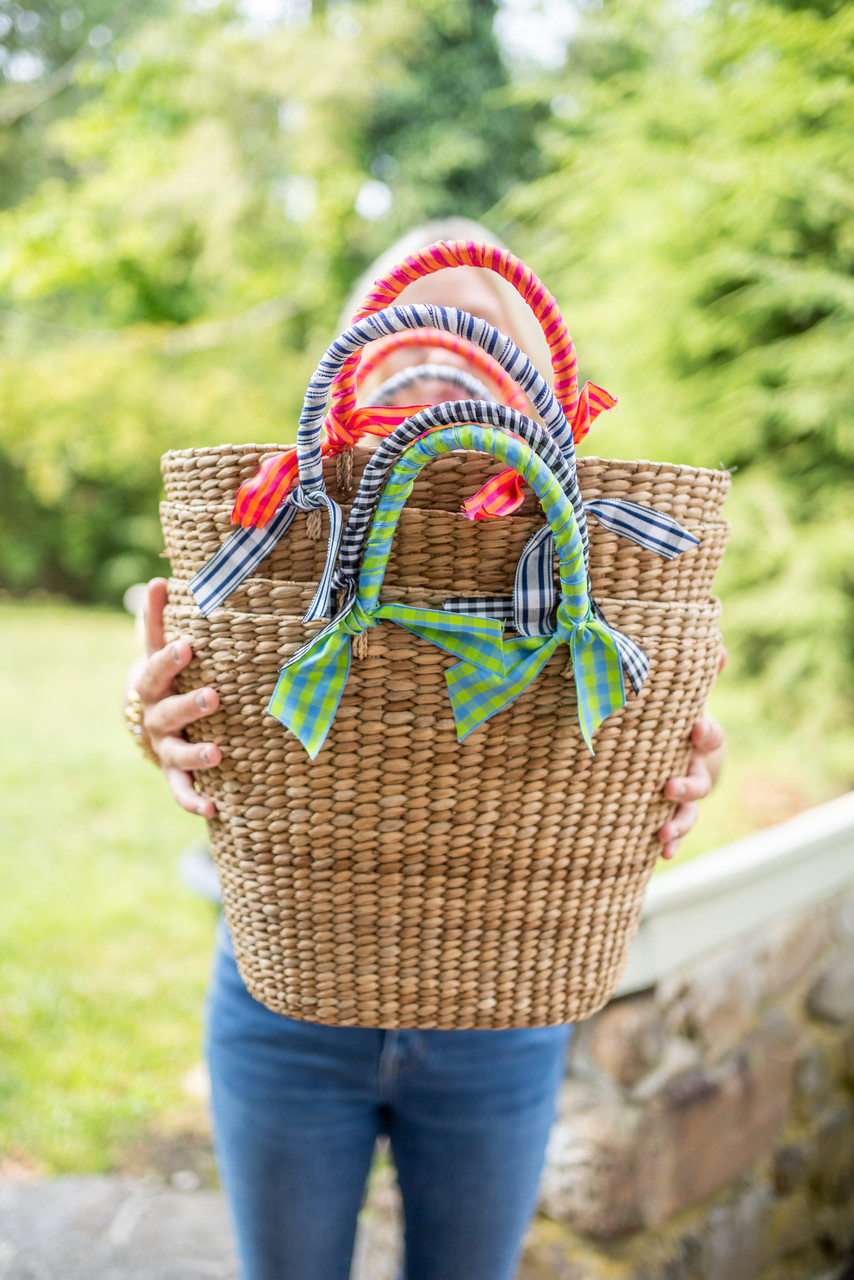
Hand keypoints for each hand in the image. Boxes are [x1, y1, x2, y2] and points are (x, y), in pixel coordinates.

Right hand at [126, 578, 219, 817]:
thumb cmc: (164, 676)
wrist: (144, 720)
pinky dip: (194, 801)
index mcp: (152, 681)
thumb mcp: (159, 647)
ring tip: (219, 752)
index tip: (188, 645)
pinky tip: (214, 809)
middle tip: (216, 696)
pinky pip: (180, 789)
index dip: (168, 657)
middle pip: (168, 709)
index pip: (155, 665)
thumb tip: (160, 575)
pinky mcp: (173, 772)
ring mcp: (163, 746)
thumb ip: (159, 618)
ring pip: (176, 752)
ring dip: (197, 753)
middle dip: (190, 703)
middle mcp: (155, 715)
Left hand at [657, 648, 727, 860]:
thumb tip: (718, 646)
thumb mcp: (686, 698)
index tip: (696, 727)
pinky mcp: (670, 812)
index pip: (710, 735)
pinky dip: (670, 844)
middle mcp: (695, 769)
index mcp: (699, 740)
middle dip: (685, 786)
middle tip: (668, 787)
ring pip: (687, 813)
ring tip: (662, 834)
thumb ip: (699, 675)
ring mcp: (684, 795)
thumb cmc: (678, 720)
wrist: (684, 751)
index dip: (706, 732)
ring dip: (676, 824)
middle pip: (698, 781)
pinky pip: (672, 831)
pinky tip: (661, 855)